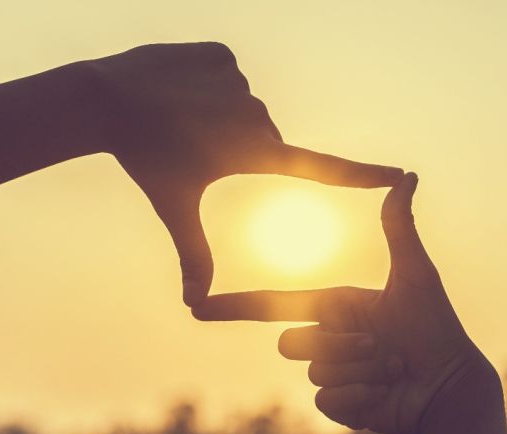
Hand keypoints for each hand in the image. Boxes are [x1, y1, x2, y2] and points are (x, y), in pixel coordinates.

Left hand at [87, 43, 402, 305]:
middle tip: (192, 147)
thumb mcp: (174, 207)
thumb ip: (193, 254)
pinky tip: (178, 91)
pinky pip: (223, 76)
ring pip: (239, 105)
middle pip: (259, 137)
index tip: (399, 174)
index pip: (320, 168)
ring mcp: (239, 80)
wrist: (106, 100)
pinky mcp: (221, 55)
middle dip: (233, 145)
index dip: (361, 175)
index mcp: (253, 152)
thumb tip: (194, 305)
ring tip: (180, 118)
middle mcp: (256, 114)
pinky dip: (205, 86)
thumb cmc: (145, 159)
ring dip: (217, 114)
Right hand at [192, 173, 495, 433]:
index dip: (234, 307)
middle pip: (291, 342)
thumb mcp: (414, 274)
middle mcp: (328, 338)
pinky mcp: (339, 406)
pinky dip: (359, 396)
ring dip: (357, 369)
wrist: (452, 387)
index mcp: (335, 306)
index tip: (198, 307)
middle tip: (378, 346)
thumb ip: (398, 227)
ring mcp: (332, 374)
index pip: (275, 304)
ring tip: (392, 367)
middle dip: (336, 344)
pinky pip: (325, 400)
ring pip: (313, 371)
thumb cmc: (437, 327)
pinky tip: (385, 393)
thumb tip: (406, 175)